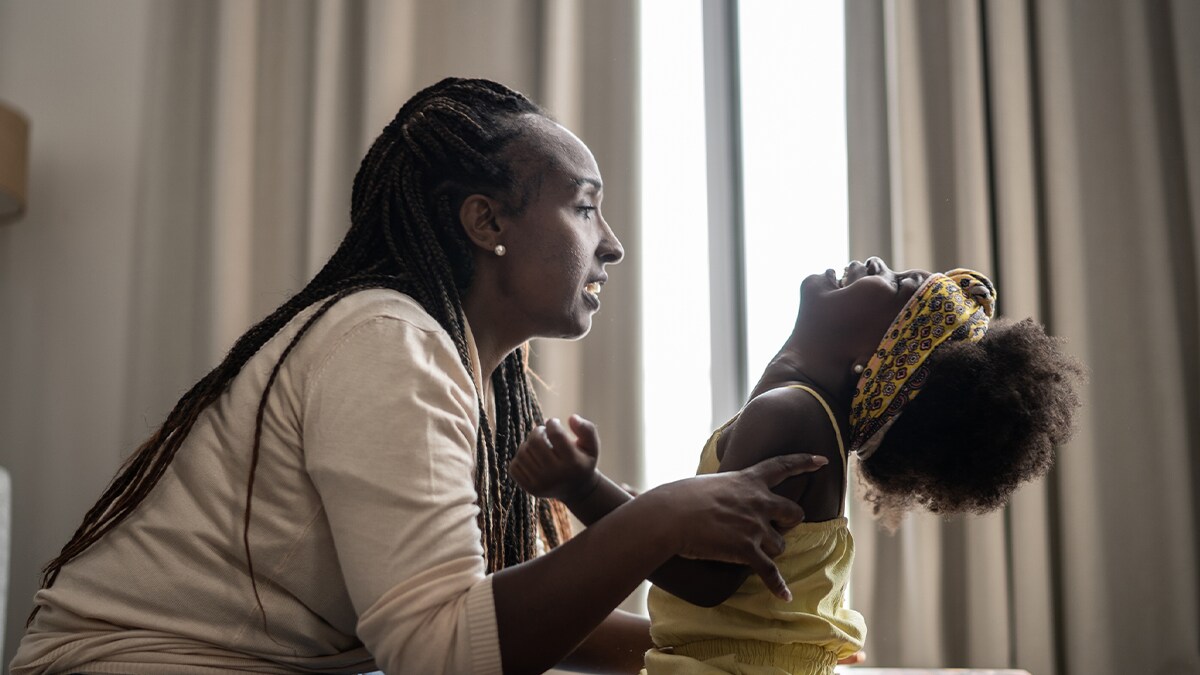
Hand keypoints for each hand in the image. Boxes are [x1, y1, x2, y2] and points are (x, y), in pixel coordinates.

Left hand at [510, 415, 600, 503]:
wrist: (577, 490)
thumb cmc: (583, 461)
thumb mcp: (592, 445)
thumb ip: (586, 429)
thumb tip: (571, 418)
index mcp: (573, 462)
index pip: (555, 434)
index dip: (552, 423)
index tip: (554, 423)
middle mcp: (557, 474)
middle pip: (535, 442)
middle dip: (537, 431)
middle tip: (543, 432)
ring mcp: (542, 483)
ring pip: (522, 453)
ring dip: (528, 444)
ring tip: (537, 444)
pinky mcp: (531, 489)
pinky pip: (514, 467)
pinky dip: (520, 458)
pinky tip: (531, 457)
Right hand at [645, 453, 827, 600]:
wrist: (670, 516)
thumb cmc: (678, 497)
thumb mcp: (708, 483)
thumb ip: (724, 491)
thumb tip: (718, 500)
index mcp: (747, 480)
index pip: (781, 466)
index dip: (803, 462)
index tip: (822, 461)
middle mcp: (758, 502)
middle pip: (793, 513)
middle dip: (789, 522)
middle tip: (777, 527)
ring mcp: (754, 527)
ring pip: (780, 546)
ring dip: (770, 551)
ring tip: (750, 554)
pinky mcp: (747, 550)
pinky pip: (769, 571)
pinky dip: (777, 585)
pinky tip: (784, 595)